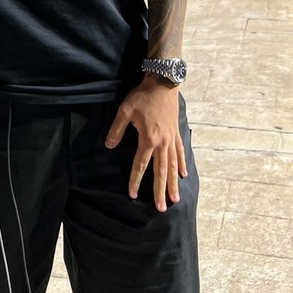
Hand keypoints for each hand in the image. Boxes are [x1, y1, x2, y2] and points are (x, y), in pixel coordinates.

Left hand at [104, 78, 186, 211]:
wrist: (162, 83)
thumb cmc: (142, 96)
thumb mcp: (125, 110)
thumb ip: (117, 129)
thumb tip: (108, 145)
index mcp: (148, 139)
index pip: (140, 165)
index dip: (135, 180)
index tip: (133, 194)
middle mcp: (162, 143)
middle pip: (160, 171)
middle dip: (160, 191)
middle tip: (162, 208)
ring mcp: (171, 139)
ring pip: (173, 166)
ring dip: (173, 183)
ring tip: (175, 199)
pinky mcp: (176, 132)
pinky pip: (180, 152)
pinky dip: (182, 164)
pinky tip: (183, 174)